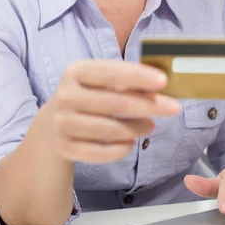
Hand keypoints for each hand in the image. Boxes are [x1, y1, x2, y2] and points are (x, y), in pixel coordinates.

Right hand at [48, 60, 179, 163]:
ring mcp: (63, 123)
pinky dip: (121, 148)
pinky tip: (131, 141)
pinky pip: (101, 152)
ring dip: (137, 128)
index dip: (138, 76)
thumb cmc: (87, 96)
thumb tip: (161, 86)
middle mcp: (65, 96)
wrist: (51, 125)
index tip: (164, 81)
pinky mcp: (65, 148)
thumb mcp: (99, 81)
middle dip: (148, 105)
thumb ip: (125, 81)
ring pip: (110, 129)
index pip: (110, 72)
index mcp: (75, 71)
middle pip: (115, 103)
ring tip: (151, 126)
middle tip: (174, 108)